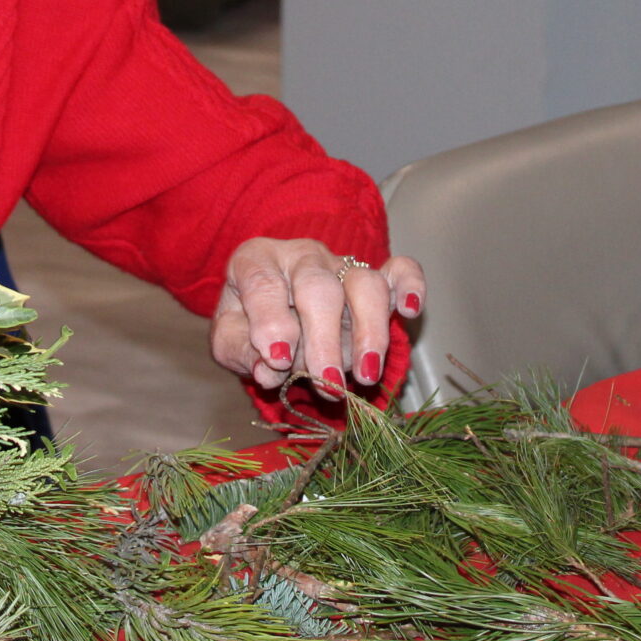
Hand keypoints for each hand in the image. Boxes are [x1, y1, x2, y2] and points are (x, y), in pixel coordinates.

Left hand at [210, 238, 424, 398]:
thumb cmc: (249, 327)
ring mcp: (341, 265)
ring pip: (363, 285)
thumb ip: (242, 353)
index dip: (271, 322)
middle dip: (324, 340)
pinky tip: (409, 310)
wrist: (275, 321)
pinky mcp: (375, 278)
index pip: (262, 283)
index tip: (277, 358)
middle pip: (318, 288)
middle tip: (327, 384)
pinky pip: (400, 270)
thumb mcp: (229, 341)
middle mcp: (301, 256)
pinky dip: (411, 286)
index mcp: (256, 261)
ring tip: (366, 375)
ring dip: (368, 332)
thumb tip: (270, 370)